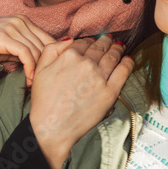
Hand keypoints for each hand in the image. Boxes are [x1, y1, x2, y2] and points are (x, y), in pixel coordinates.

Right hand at [0, 16, 54, 85]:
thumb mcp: (6, 47)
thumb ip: (22, 50)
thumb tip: (40, 64)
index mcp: (23, 20)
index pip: (47, 39)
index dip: (51, 58)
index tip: (49, 74)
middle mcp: (20, 21)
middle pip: (44, 45)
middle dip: (46, 66)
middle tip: (42, 83)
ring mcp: (12, 27)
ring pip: (36, 50)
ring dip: (37, 70)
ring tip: (33, 84)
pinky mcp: (4, 36)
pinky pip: (25, 53)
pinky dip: (30, 67)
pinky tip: (28, 78)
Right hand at [29, 35, 133, 168]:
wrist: (52, 129)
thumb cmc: (44, 102)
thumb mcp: (40, 70)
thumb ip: (52, 49)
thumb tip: (69, 39)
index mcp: (69, 56)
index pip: (83, 42)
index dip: (88, 41)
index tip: (92, 42)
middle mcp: (86, 63)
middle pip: (100, 47)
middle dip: (105, 42)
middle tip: (109, 40)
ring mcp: (100, 77)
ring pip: (112, 56)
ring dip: (117, 49)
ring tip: (120, 46)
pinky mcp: (110, 92)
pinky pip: (123, 71)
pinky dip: (127, 63)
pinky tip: (128, 59)